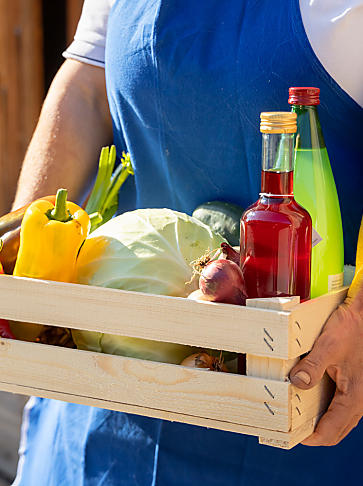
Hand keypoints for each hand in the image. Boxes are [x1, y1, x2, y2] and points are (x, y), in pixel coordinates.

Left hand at [290, 293, 362, 445]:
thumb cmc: (353, 328)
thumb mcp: (328, 345)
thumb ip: (313, 366)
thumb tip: (297, 383)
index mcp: (354, 397)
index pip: (331, 431)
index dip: (311, 438)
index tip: (292, 437)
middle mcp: (359, 400)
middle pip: (336, 429)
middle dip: (315, 433)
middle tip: (293, 429)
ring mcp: (358, 393)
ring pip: (340, 419)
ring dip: (321, 421)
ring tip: (299, 416)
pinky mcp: (355, 384)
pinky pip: (341, 405)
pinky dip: (327, 408)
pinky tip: (311, 397)